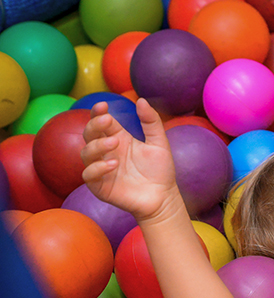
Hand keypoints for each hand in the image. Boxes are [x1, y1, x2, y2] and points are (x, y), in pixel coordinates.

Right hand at [80, 99, 179, 222]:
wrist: (163, 197)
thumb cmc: (160, 170)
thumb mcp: (159, 143)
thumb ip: (151, 122)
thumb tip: (141, 100)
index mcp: (117, 138)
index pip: (101, 122)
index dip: (98, 112)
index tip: (103, 105)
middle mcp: (106, 152)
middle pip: (89, 134)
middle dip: (94, 125)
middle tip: (107, 121)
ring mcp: (101, 168)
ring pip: (86, 152)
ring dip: (97, 145)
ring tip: (114, 143)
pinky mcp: (99, 186)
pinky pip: (88, 175)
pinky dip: (97, 168)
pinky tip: (113, 164)